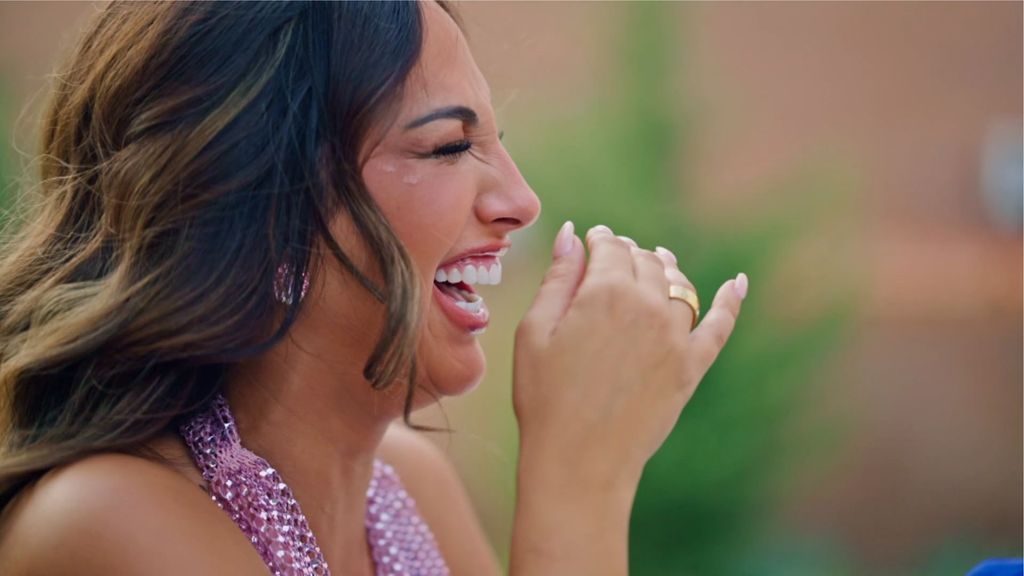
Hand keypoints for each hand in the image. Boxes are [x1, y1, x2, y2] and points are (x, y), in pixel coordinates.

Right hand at [512, 222, 745, 490]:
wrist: (580, 461)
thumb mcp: (534, 331)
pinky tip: (739, 283)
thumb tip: (571, 233)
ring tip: (658, 262)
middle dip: (629, 252)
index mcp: (605, 292)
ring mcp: (675, 337)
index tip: (593, 237)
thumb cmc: (545, 397)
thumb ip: (557, 278)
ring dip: (666, 269)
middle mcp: (647, 306)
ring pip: (678, 286)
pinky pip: (720, 325)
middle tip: (617, 253)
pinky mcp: (692, 367)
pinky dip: (731, 301)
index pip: (610, 247)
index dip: (600, 238)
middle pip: (644, 262)